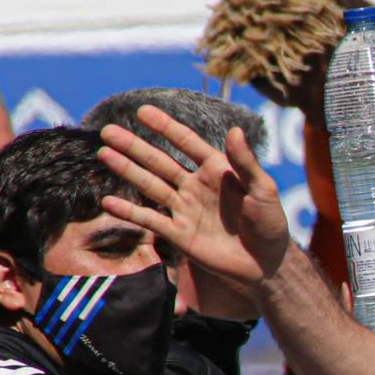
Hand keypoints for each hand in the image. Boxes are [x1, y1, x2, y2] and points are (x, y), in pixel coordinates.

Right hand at [96, 108, 293, 293]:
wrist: (267, 263)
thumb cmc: (271, 223)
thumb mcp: (264, 189)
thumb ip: (246, 163)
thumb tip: (235, 130)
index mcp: (217, 169)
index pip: (186, 143)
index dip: (165, 127)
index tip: (142, 111)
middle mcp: (196, 185)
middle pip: (159, 161)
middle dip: (134, 146)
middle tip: (108, 132)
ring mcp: (185, 209)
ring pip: (150, 185)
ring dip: (127, 170)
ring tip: (104, 154)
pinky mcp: (179, 234)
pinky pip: (150, 220)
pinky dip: (130, 211)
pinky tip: (108, 202)